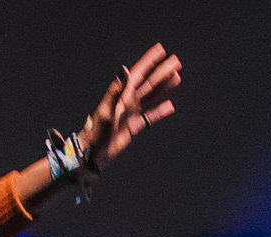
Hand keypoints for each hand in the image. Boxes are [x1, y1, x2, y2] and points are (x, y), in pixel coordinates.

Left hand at [78, 43, 182, 173]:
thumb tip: (125, 70)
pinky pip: (149, 117)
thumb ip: (117, 89)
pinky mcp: (133, 127)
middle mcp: (127, 101)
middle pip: (149, 83)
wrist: (93, 153)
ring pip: (152, 97)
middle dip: (162, 71)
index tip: (160, 49)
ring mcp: (131, 114)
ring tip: (176, 77)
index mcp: (121, 94)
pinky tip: (169, 106)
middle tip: (176, 61)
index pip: (138, 73)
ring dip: (164, 87)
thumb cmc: (97, 131)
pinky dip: (159, 112)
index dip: (149, 61)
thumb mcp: (107, 109)